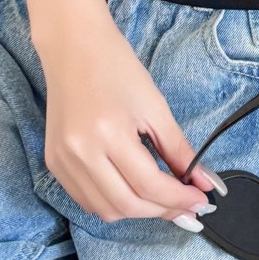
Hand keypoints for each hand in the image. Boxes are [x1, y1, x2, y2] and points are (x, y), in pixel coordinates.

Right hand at [38, 4, 216, 223]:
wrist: (73, 47)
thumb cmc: (116, 68)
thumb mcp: (155, 107)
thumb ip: (179, 150)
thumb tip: (204, 183)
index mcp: (108, 133)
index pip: (149, 185)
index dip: (179, 198)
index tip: (201, 200)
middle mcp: (80, 153)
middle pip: (127, 204)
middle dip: (163, 210)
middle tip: (188, 208)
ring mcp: (62, 161)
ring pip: (105, 210)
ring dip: (138, 211)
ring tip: (163, 201)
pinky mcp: (54, 163)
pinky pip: (86, 199)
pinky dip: (113, 203)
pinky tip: (132, 192)